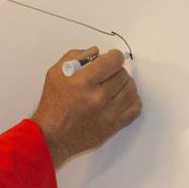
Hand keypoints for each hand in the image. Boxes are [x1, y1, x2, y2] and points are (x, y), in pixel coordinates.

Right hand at [31, 47, 140, 165]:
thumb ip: (75, 57)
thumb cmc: (53, 104)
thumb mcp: (55, 74)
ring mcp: (108, 113)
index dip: (114, 56)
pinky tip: (122, 98)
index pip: (113, 61)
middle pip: (123, 75)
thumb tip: (95, 52)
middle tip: (109, 72)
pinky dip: (132, 100)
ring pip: (131, 90)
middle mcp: (98, 97)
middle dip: (117, 70)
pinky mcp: (114, 125)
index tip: (112, 57)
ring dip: (126, 83)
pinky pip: (135, 109)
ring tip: (116, 84)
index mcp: (83, 82)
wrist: (53, 135)